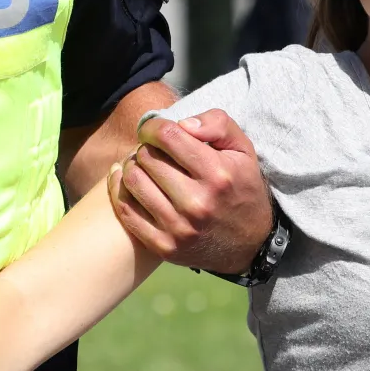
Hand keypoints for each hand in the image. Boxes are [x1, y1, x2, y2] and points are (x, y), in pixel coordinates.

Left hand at [109, 109, 273, 274]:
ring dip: (132, 167)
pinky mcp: (164, 246)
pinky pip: (126, 211)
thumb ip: (217, 124)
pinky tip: (125, 180)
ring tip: (142, 166)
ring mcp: (178, 227)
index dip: (154, 126)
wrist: (250, 243)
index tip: (154, 130)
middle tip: (153, 151)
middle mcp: (197, 203)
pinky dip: (119, 190)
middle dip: (146, 147)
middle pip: (147, 157)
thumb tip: (183, 124)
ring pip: (133, 181)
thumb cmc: (241, 187)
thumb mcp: (243, 150)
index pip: (168, 136)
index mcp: (217, 175)